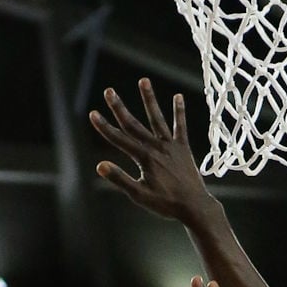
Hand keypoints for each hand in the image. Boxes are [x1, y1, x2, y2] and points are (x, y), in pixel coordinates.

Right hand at [89, 78, 211, 222]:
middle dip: (119, 107)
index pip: (119, 139)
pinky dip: (179, 112)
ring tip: (143, 80)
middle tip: (108, 91)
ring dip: (149, 99)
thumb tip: (100, 166)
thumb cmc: (166, 203)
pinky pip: (180, 127)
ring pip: (157, 118)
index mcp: (144, 158)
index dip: (104, 127)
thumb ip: (120, 179)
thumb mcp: (139, 195)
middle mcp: (156, 147)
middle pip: (134, 124)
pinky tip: (178, 97)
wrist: (194, 206)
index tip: (93, 114)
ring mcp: (170, 146)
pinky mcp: (183, 148)